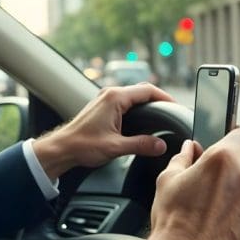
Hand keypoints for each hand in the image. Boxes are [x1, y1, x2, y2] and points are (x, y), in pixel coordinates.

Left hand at [32, 84, 174, 180]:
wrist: (62, 149)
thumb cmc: (82, 145)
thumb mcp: (115, 148)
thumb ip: (141, 145)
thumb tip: (161, 145)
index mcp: (115, 98)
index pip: (148, 90)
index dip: (166, 98)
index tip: (177, 108)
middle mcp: (109, 94)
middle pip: (142, 91)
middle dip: (159, 100)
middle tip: (172, 112)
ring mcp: (105, 99)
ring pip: (133, 96)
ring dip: (147, 104)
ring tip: (161, 115)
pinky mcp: (102, 107)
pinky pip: (125, 102)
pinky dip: (137, 107)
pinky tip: (143, 120)